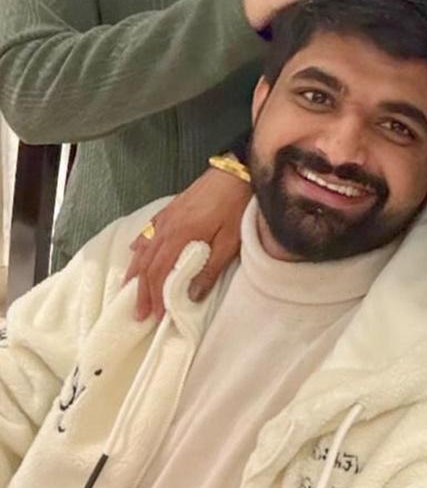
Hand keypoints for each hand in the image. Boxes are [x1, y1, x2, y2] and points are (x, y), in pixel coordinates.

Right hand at [124, 168, 251, 319]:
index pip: (160, 273)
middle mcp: (167, 228)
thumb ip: (209, 269)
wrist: (236, 173)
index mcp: (180, 237)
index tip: (154, 315)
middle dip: (142, 290)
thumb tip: (191, 296)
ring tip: (129, 289)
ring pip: (144, 249)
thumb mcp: (229, 242)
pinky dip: (140, 245)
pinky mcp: (171, 209)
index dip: (155, 296)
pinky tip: (134, 252)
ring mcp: (166, 217)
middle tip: (138, 312)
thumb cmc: (235, 207)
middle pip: (147, 264)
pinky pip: (148, 231)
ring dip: (136, 271)